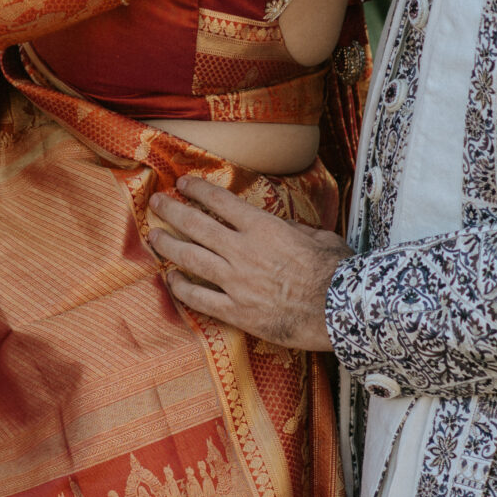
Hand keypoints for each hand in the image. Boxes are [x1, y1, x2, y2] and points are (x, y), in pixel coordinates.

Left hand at [145, 176, 346, 352]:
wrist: (342, 311)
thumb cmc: (338, 272)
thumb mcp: (319, 237)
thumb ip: (293, 229)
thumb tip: (281, 227)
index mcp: (263, 228)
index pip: (220, 202)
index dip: (198, 190)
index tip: (183, 184)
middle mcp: (242, 251)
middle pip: (195, 225)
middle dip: (172, 211)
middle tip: (156, 203)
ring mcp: (236, 282)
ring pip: (189, 258)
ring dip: (167, 245)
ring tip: (153, 236)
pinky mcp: (237, 312)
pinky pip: (199, 299)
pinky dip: (180, 288)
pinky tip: (170, 280)